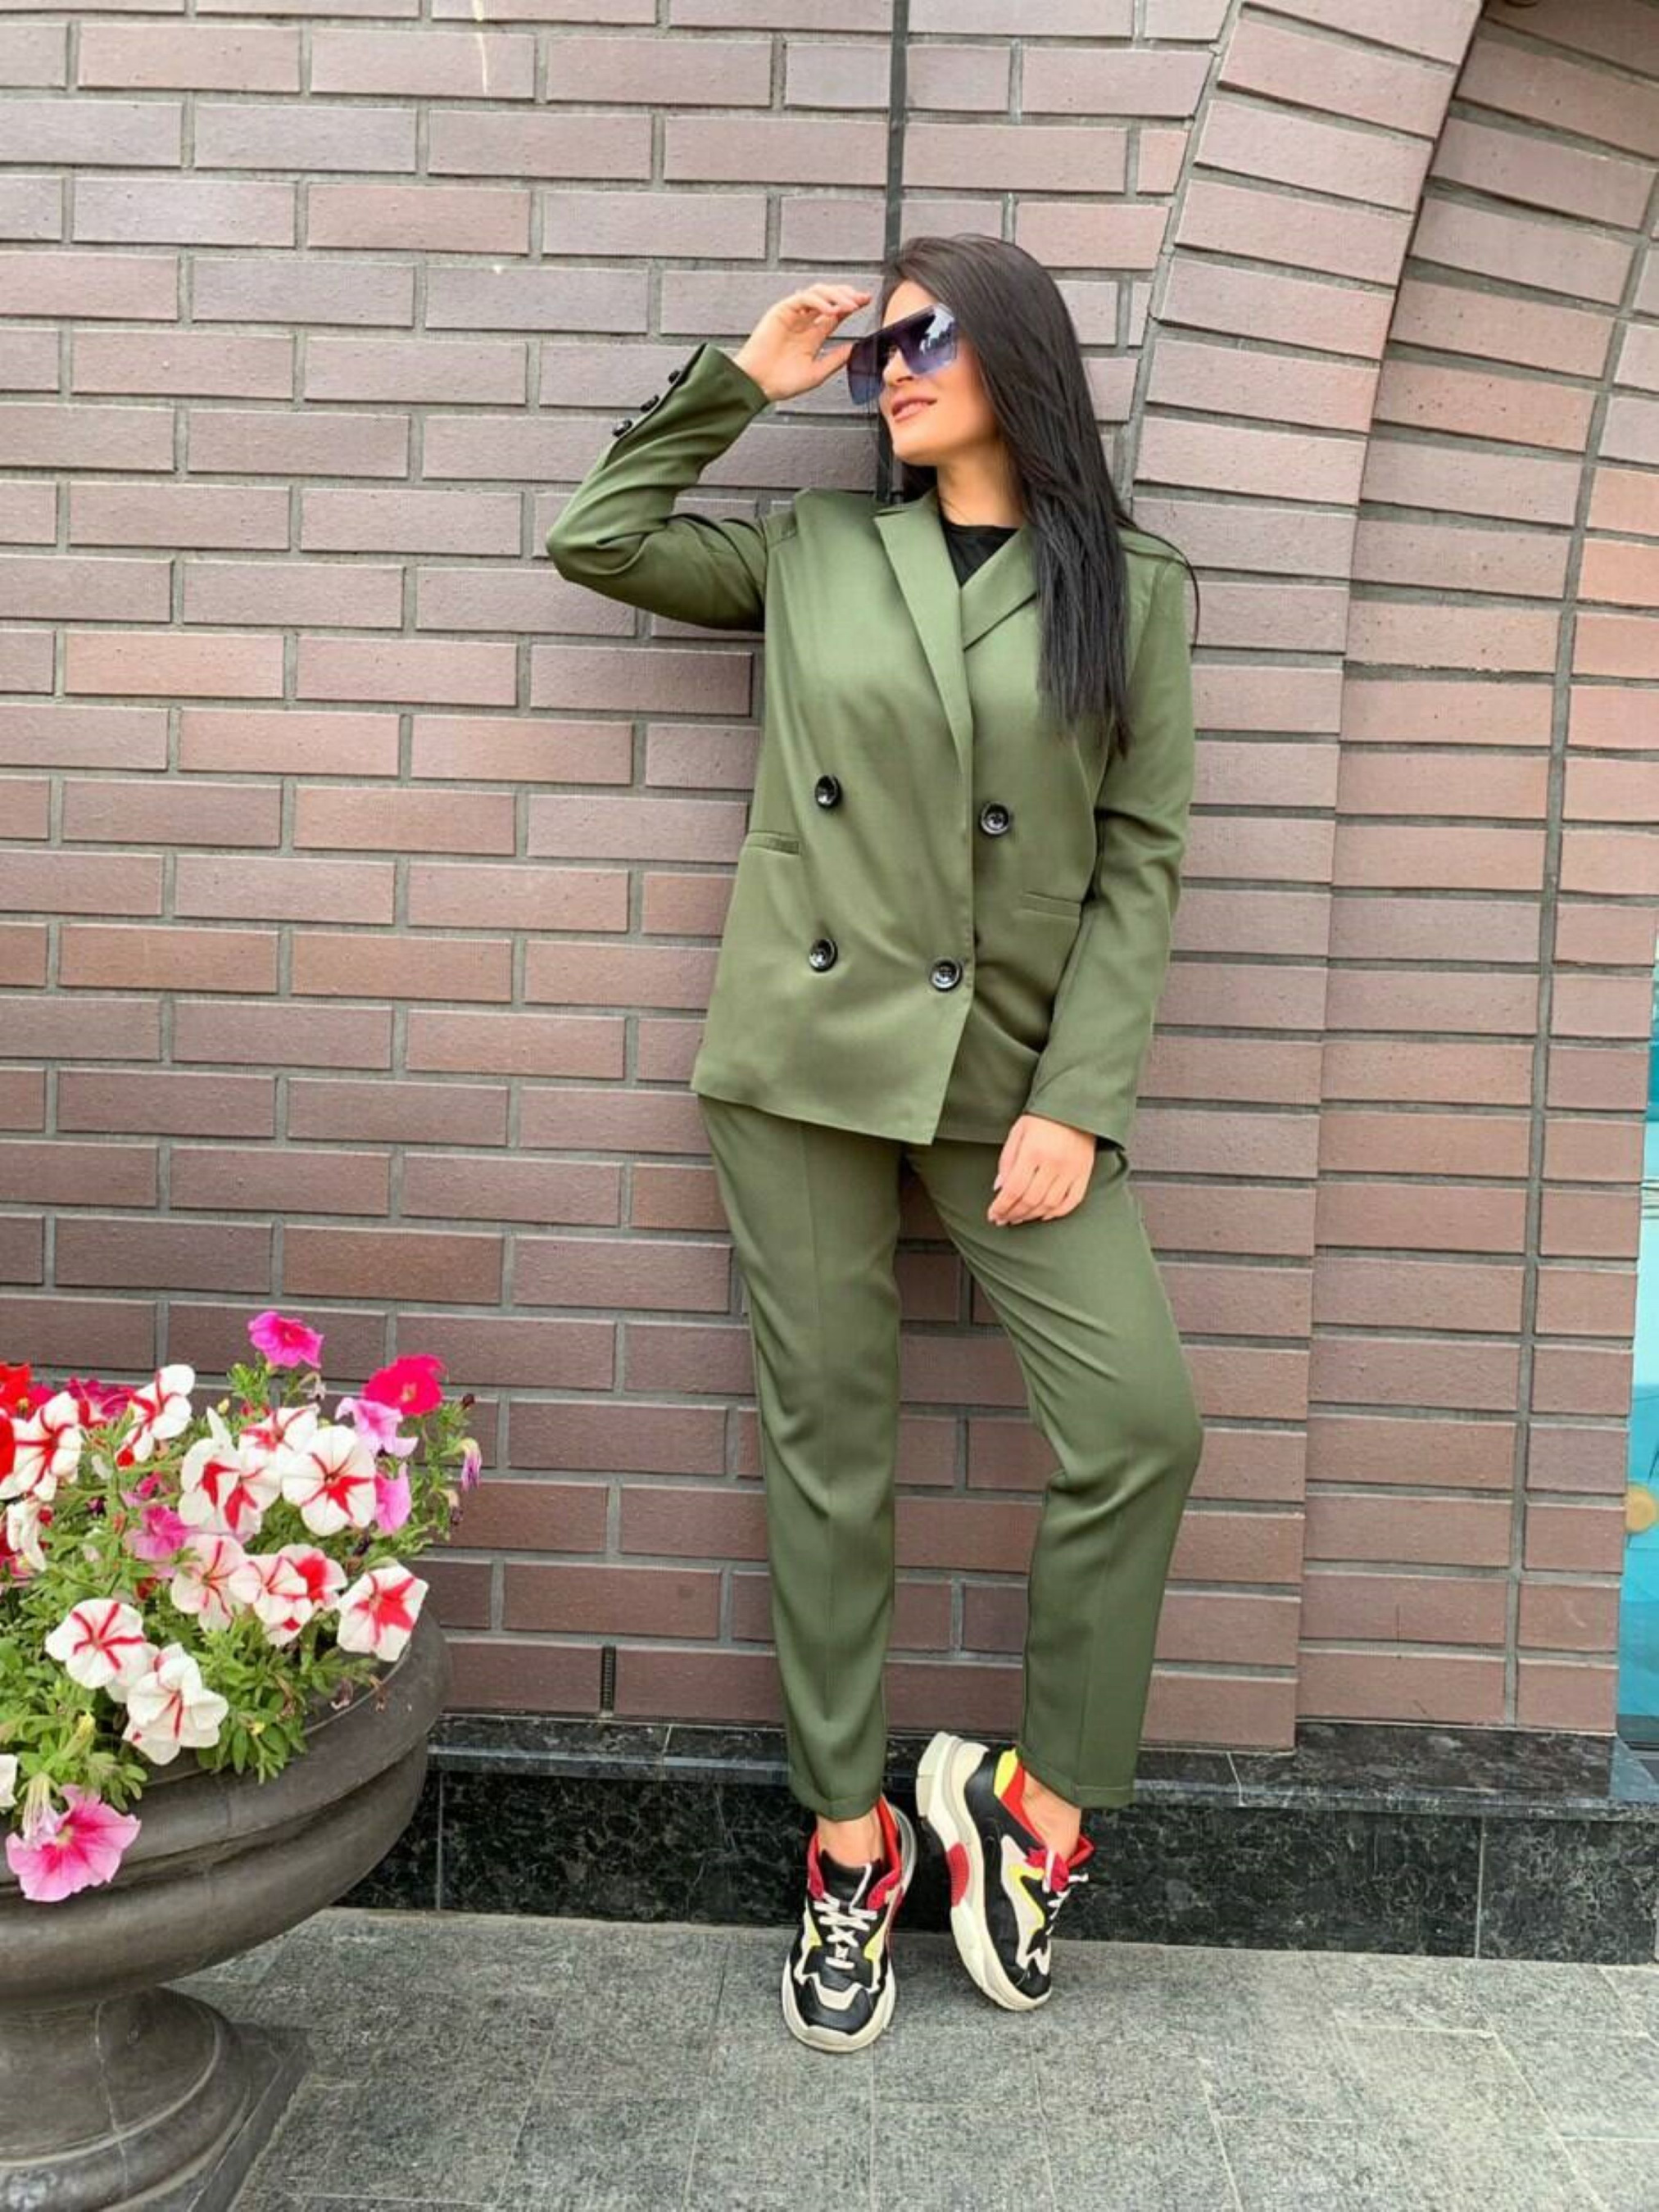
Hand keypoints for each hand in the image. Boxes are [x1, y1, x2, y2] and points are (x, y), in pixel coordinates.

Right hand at [732, 283, 873, 404]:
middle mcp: (804, 322)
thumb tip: (855, 348)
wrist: (758, 385)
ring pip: (818, 293)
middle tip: (862, 299)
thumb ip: (836, 359)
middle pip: (829, 298)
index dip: (851, 305)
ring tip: (850, 305)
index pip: (836, 313)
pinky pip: (803, 297)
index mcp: (813, 336)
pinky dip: (819, 301)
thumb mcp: (817, 373)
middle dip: (847, 295)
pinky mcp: (782, 311)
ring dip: (836, 295)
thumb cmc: (781, 383)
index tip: (866, 302)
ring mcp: (793, 315)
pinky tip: (831, 309)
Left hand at [987, 1114, 1096, 1225]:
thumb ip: (1007, 1161)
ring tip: (1019, 1218)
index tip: (993, 1215)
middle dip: (1013, 1213)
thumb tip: (999, 1188)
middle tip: (1004, 1219)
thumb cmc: (1043, 1118)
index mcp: (1033, 1151)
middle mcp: (1053, 1163)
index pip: (1014, 1189)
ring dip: (1032, 1216)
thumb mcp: (1018, 1133)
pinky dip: (1057, 1212)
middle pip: (1030, 1200)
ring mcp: (1071, 1170)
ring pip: (1049, 1204)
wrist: (1075, 1107)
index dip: (1001, 1206)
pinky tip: (1044, 1215)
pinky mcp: (1084, 1173)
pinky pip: (1072, 1201)